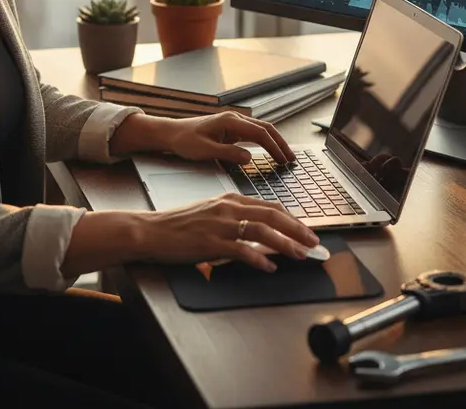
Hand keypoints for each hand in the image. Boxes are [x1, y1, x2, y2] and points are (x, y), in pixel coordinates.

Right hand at [139, 193, 319, 271]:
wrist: (151, 230)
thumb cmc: (179, 224)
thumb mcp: (211, 213)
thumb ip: (234, 218)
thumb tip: (259, 230)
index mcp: (229, 199)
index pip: (269, 205)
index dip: (292, 218)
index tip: (306, 229)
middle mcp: (228, 208)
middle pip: (271, 214)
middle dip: (297, 228)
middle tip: (314, 241)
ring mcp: (219, 225)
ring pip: (261, 230)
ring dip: (285, 243)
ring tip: (300, 254)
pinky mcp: (210, 242)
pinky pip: (240, 250)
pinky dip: (258, 258)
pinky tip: (268, 266)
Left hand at [162, 111, 296, 164]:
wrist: (171, 134)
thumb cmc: (185, 141)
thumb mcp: (205, 151)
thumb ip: (228, 154)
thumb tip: (250, 158)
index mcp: (230, 121)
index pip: (260, 133)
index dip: (274, 147)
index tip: (284, 160)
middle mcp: (235, 119)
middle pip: (265, 128)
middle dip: (280, 143)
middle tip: (292, 160)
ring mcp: (233, 124)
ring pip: (261, 130)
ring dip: (274, 142)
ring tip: (285, 157)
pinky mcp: (231, 130)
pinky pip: (253, 135)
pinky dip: (265, 143)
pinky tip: (270, 153)